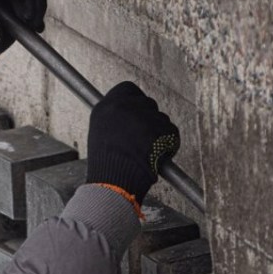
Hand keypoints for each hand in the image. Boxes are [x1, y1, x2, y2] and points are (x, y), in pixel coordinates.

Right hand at [85, 81, 180, 203]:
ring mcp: (145, 117)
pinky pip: (172, 132)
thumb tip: (127, 112)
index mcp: (107, 106)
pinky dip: (169, 144)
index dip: (135, 102)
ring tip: (146, 152)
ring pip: (161, 119)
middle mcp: (125, 107)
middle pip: (148, 104)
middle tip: (141, 139)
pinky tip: (155, 156)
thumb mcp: (100, 132)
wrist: (113, 184)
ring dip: (158, 133)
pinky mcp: (161, 129)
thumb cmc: (106, 164)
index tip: (137, 113)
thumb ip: (114, 117)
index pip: (128, 89)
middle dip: (149, 120)